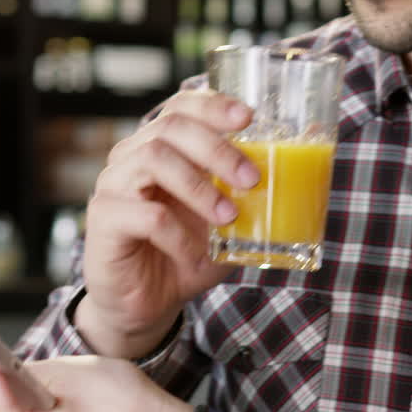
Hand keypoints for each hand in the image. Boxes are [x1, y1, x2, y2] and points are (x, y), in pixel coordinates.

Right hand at [78, 89, 257, 357]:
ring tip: (227, 217)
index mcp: (160, 147)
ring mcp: (113, 185)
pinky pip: (145, 214)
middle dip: (217, 149)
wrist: (146, 306)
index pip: (180, 107)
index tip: (248, 117)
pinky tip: (195, 255)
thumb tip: (307, 160)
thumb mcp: (227, 224)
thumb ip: (253, 196)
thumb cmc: (186, 256)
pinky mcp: (104, 219)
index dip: (212, 105)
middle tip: (251, 178)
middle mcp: (131, 157)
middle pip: (170, 126)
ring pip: (153, 159)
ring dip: (199, 187)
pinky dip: (178, 235)